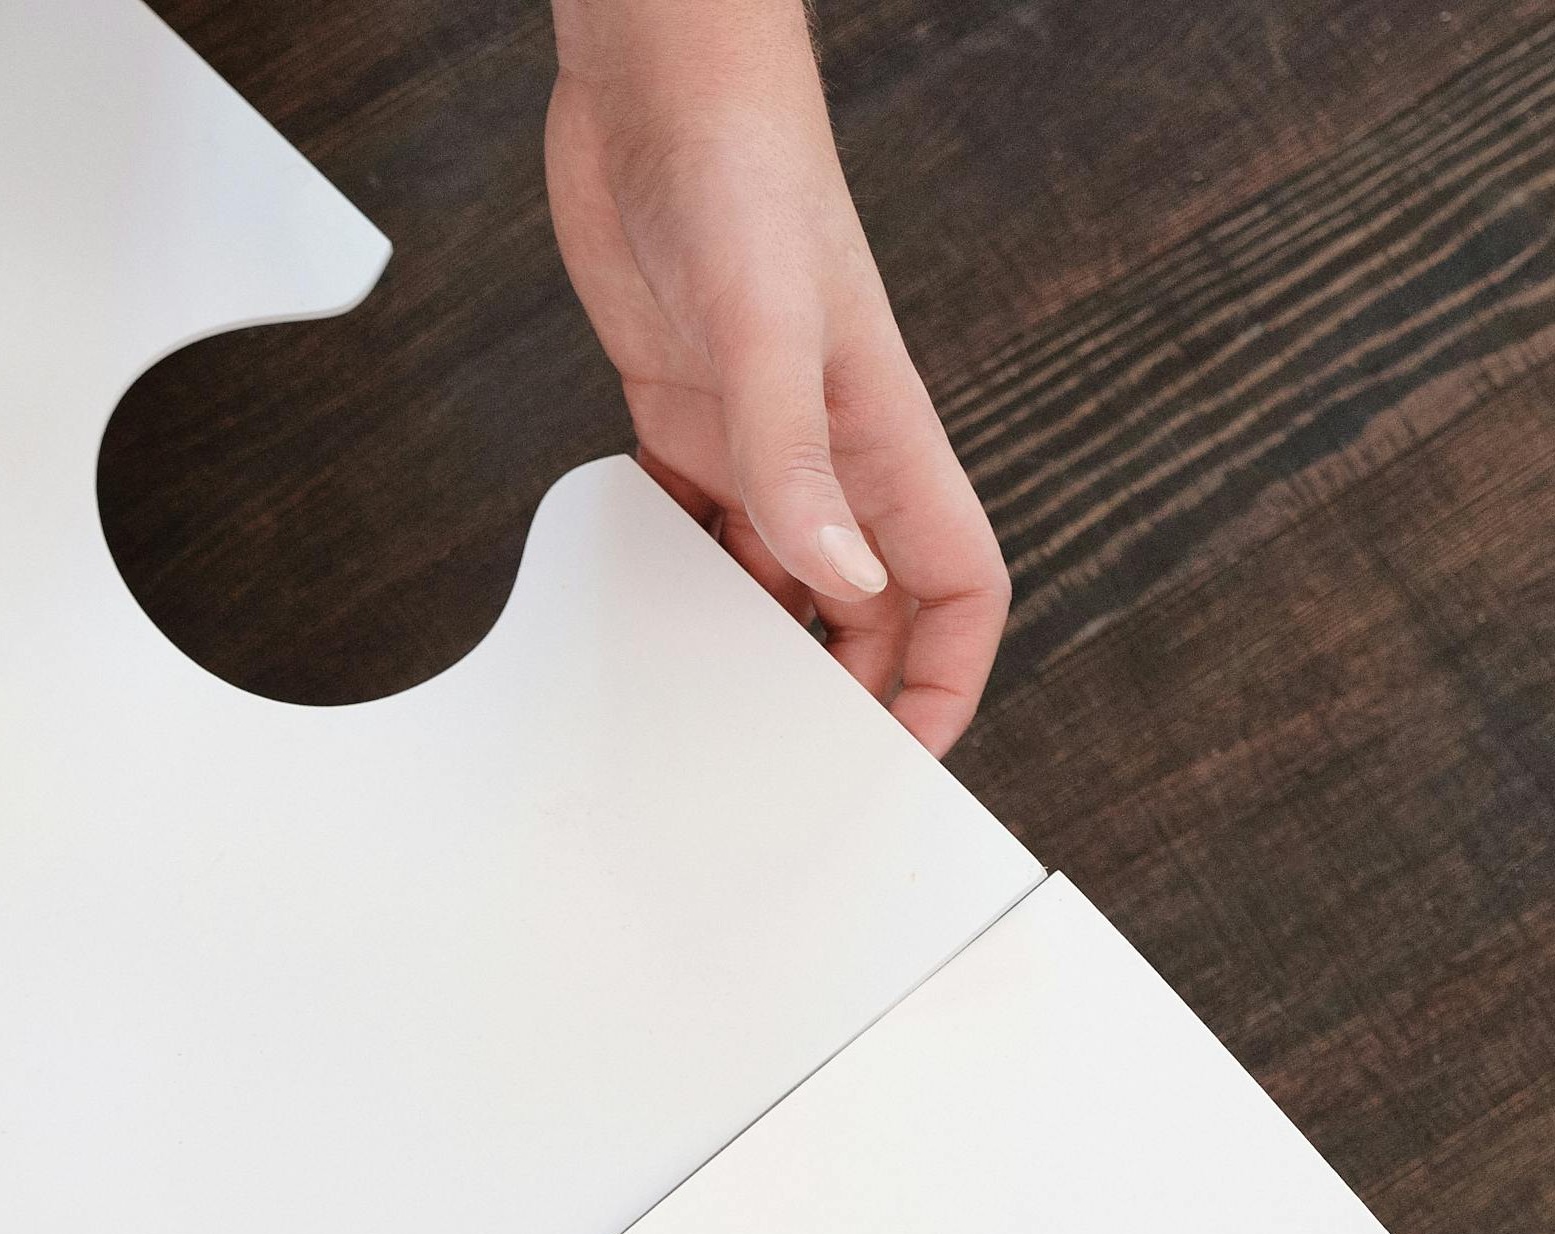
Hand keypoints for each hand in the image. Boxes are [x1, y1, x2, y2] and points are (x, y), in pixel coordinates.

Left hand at [545, 0, 1006, 751]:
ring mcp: (760, 437)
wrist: (660, 90)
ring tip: (711, 725)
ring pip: (782, 582)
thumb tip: (831, 578)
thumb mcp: (768, 327)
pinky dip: (683, 583)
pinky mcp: (685, 417)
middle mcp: (833, 449)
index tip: (902, 760)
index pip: (956, 586)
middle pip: (870, 609)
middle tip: (790, 775)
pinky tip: (644, 620)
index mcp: (886, 436)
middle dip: (845, 696)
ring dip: (756, 651)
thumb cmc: (740, 171)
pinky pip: (701, 532)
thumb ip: (795, 457)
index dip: (945, 681)